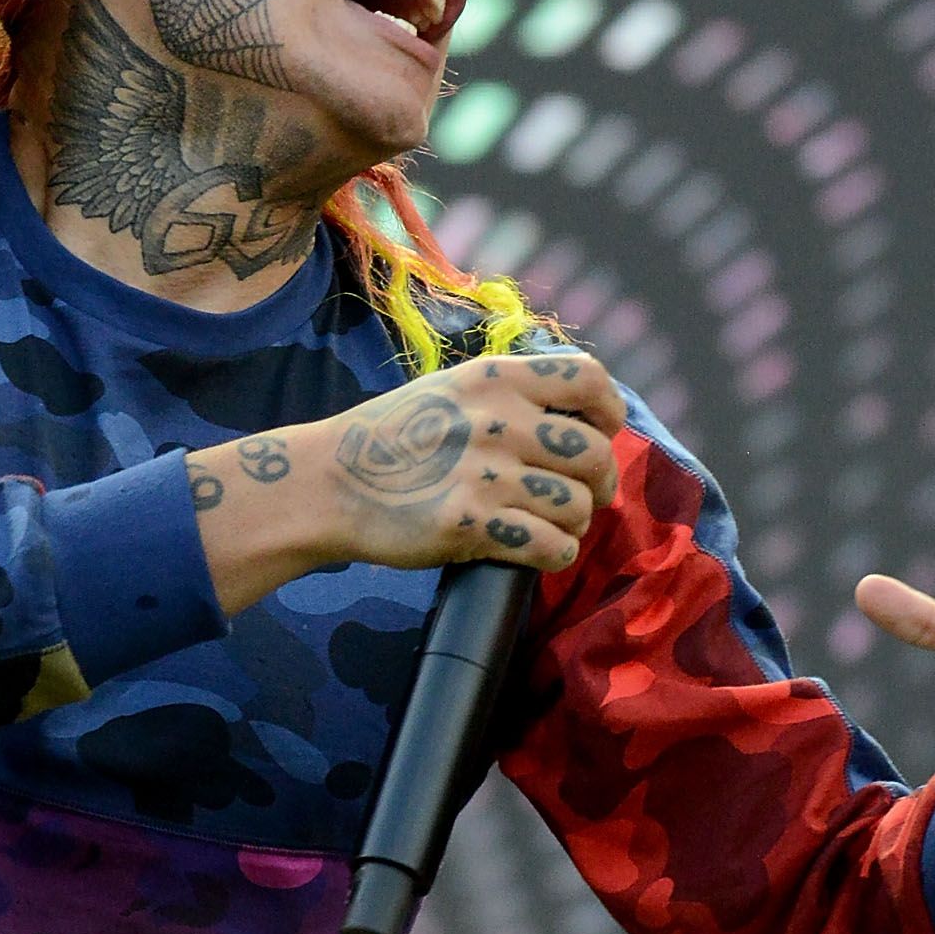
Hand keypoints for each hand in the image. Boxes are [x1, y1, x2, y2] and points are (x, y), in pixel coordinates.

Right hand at [185, 350, 629, 613]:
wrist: (324, 483)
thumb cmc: (387, 439)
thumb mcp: (446, 390)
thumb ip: (507, 394)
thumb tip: (575, 414)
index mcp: (493, 378)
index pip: (588, 379)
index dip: (610, 411)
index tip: (603, 433)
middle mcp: (497, 420)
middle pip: (593, 454)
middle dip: (600, 484)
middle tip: (583, 499)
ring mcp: (485, 473)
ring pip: (577, 505)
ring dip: (574, 523)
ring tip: (552, 526)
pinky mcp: (471, 524)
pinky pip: (551, 547)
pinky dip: (555, 554)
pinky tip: (538, 552)